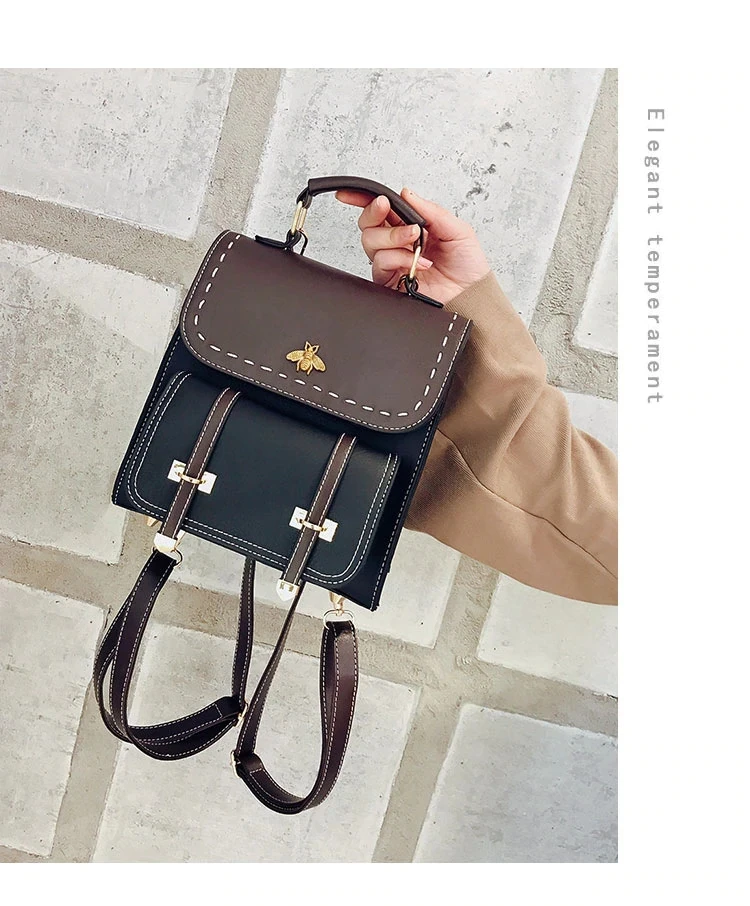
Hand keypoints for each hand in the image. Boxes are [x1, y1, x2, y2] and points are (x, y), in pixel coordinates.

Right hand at [335, 186, 489, 304]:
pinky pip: (380, 262)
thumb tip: (407, 194)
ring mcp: (392, 262)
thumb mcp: (457, 229)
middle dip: (375, 212)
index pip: (382, 210)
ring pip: (370, 240)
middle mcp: (397, 243)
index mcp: (411, 226)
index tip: (352, 194)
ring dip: (393, 235)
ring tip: (415, 239)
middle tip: (388, 208)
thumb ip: (432, 211)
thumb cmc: (466, 266)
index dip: (363, 200)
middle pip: (368, 223)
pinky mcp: (390, 280)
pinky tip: (417, 263)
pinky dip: (398, 258)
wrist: (470, 296)